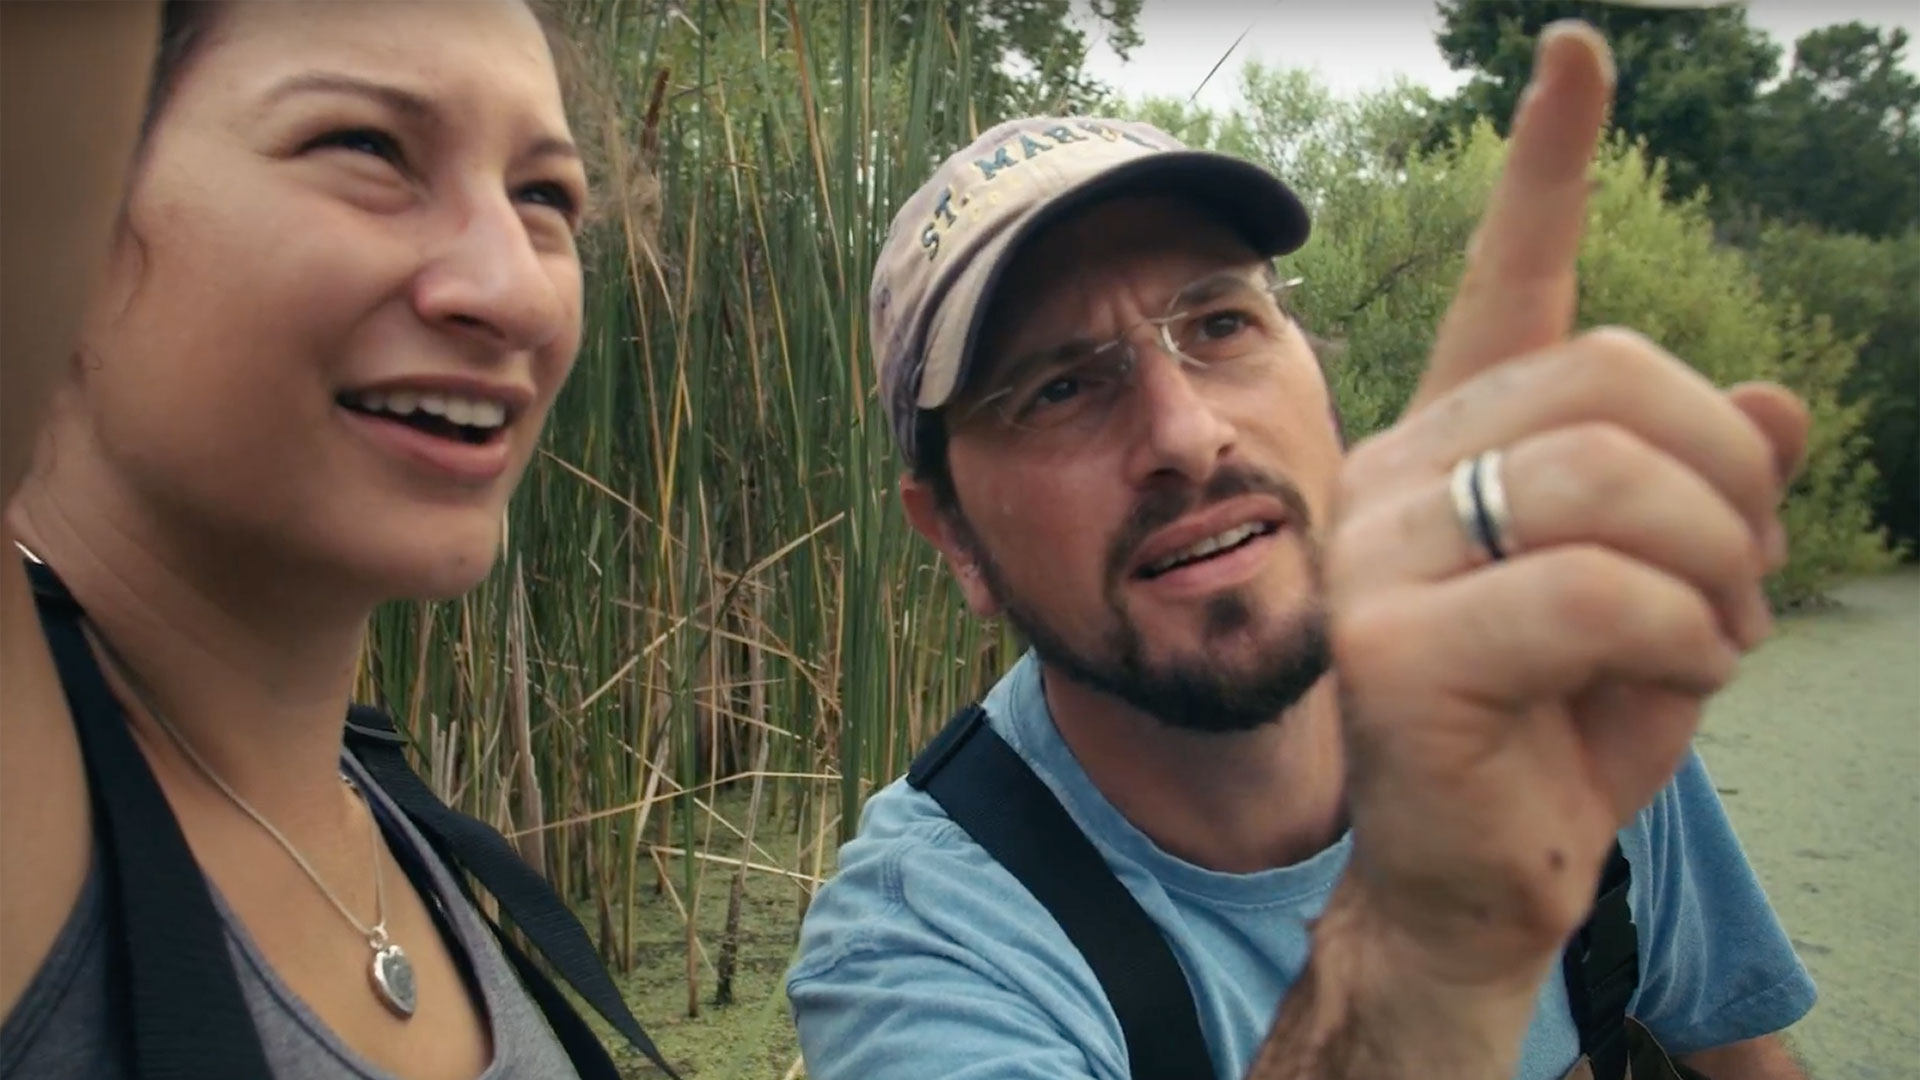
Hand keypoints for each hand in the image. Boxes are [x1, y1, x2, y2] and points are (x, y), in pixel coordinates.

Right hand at [1321, 21, 1806, 994]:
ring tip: (1720, 631)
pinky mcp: (1392, 647)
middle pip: (1609, 376)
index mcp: (1453, 446)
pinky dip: (1683, 632)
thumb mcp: (1672, 601)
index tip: (1583, 55)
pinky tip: (1677, 677)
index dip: (1547, 166)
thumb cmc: (1561, 735)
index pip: (1501, 281)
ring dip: (1721, 559)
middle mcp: (1394, 477)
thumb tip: (1786, 401)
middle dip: (1733, 472)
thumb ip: (1714, 495)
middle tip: (1749, 572)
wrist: (1471, 883)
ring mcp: (1377, 556)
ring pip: (1607, 474)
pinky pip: (1594, 588)